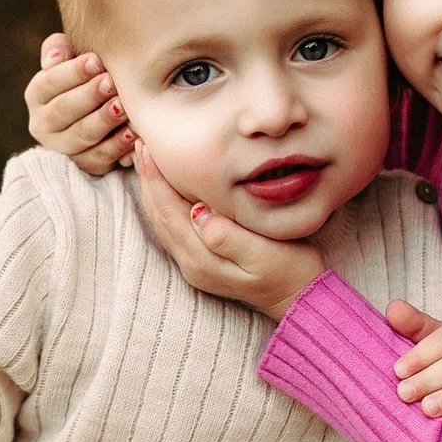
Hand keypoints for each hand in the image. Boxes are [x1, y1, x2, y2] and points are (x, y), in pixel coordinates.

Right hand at [24, 34, 136, 173]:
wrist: (99, 111)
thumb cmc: (85, 78)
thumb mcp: (69, 59)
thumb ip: (59, 49)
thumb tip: (58, 55)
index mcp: (37, 95)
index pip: (49, 83)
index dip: (73, 72)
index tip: (97, 61)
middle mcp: (43, 124)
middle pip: (64, 110)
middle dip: (89, 96)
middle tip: (111, 83)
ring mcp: (62, 148)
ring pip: (82, 135)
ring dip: (103, 120)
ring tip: (122, 106)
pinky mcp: (84, 165)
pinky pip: (100, 158)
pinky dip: (117, 146)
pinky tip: (132, 134)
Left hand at [135, 146, 324, 321]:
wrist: (300, 298)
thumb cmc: (290, 271)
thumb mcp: (264, 254)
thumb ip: (228, 237)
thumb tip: (198, 213)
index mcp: (202, 258)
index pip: (169, 210)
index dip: (157, 178)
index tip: (149, 147)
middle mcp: (191, 263)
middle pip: (159, 214)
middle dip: (148, 178)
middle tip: (141, 143)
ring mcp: (194, 264)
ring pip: (162, 221)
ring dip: (153, 189)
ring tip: (147, 159)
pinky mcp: (202, 262)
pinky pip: (172, 227)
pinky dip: (163, 203)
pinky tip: (165, 189)